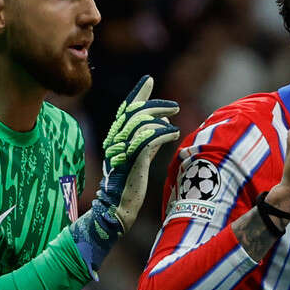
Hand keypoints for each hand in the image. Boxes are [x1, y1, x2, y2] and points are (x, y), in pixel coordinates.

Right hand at [73, 76, 179, 267]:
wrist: (116, 209)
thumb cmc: (129, 186)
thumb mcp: (139, 158)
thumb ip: (147, 141)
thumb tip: (163, 125)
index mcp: (115, 138)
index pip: (125, 109)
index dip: (137, 93)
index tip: (149, 79)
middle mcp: (115, 141)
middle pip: (133, 112)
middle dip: (155, 104)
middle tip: (174, 106)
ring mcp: (122, 151)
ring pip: (140, 123)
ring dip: (160, 119)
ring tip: (174, 123)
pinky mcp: (132, 162)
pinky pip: (147, 140)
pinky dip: (162, 134)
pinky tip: (173, 134)